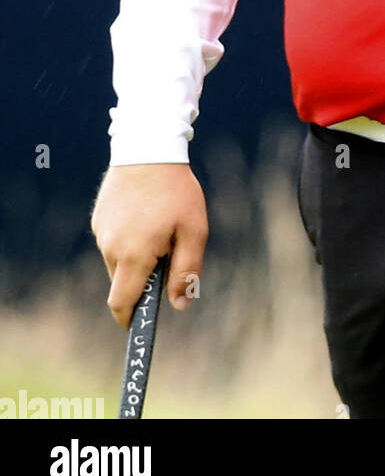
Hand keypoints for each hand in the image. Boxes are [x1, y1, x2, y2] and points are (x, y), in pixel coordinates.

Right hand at [90, 163, 208, 328]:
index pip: (122, 302)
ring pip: (118, 260)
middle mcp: (111, 247)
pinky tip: (146, 215)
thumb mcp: (194, 230)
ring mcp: (102, 232)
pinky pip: (113, 239)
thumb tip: (179, 305)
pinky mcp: (99, 217)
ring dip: (136, 257)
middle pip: (122, 282)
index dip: (128, 320)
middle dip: (141, 281)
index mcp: (133, 255)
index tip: (137, 328)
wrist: (148, 147)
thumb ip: (186, 271)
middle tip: (168, 256)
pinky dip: (128, 238)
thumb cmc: (176, 190)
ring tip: (160, 226)